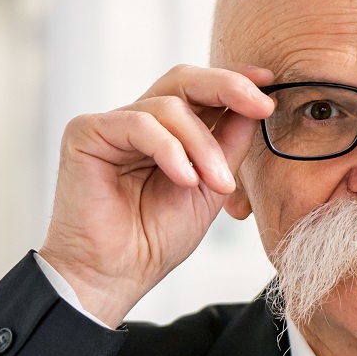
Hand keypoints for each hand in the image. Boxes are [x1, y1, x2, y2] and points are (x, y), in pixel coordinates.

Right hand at [39, 65, 273, 326]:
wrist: (115, 276)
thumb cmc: (154, 240)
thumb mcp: (210, 188)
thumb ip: (230, 145)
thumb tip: (258, 106)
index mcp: (166, 133)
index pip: (200, 91)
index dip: (234, 81)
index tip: (270, 83)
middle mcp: (138, 122)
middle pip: (184, 79)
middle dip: (228, 88)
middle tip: (261, 106)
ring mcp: (111, 125)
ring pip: (169, 106)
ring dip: (203, 145)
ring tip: (216, 183)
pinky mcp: (86, 132)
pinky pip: (139, 123)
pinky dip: (170, 150)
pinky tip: (184, 179)